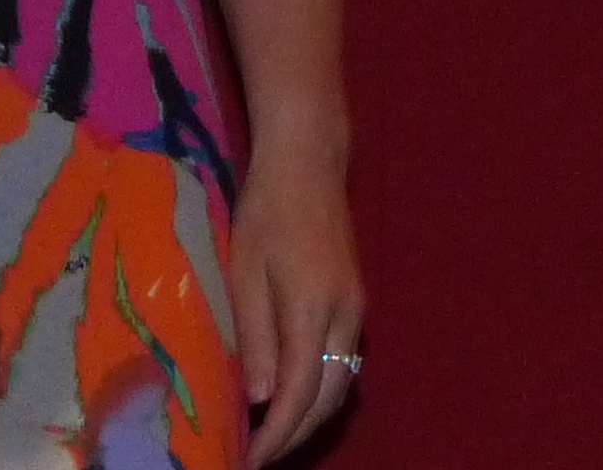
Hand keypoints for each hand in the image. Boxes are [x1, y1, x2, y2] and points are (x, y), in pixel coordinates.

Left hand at [230, 146, 364, 464]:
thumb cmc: (267, 210)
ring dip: (310, 417)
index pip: (299, 394)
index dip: (275, 435)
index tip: (248, 460)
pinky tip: (293, 394)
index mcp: (314, 310)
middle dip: (294, 435)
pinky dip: (321, 391)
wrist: (309, 162)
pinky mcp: (355, 301)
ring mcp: (356, 309)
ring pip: (341, 384)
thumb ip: (256, 335)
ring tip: (271, 434)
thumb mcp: (246, 271)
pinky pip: (344, 362)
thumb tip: (260, 398)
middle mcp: (345, 318)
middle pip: (327, 398)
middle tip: (255, 455)